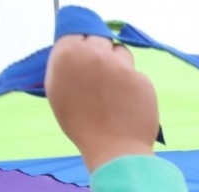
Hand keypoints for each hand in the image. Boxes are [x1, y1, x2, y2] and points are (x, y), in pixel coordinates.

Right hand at [45, 32, 158, 172]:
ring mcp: (120, 65)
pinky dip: (133, 85)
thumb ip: (65, 65)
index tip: (84, 61)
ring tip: (114, 91)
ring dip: (118, 64)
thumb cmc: (81, 126)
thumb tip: (76, 50)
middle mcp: (94, 54)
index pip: (77, 34)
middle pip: (100, 38)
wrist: (114, 150)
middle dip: (100, 52)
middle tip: (100, 75)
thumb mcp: (58, 91)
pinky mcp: (140, 77)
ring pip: (120, 52)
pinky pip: (135, 73)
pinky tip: (128, 103)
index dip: (82, 48)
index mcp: (68, 55)